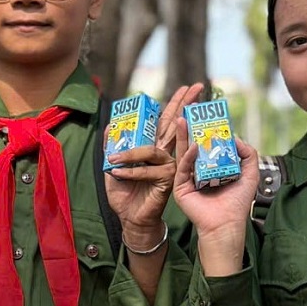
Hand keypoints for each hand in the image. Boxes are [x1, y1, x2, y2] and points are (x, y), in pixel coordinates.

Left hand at [103, 82, 204, 238]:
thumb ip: (113, 145)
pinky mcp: (167, 181)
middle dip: (183, 106)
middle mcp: (165, 154)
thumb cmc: (125, 192)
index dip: (177, 104)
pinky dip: (131, 172)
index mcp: (155, 147)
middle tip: (195, 88)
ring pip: (154, 150)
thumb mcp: (114, 166)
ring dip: (132, 152)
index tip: (187, 88)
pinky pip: (147, 171)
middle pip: (175, 126)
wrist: (130, 217)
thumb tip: (110, 125)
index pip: (166, 122)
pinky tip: (117, 173)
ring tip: (113, 158)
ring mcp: (168, 166)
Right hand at [169, 119, 256, 276]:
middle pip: (192, 144)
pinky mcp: (180, 188)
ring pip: (184, 153)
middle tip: (189, 109)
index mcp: (211, 167)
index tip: (205, 112)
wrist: (227, 224)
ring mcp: (187, 179)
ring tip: (182, 119)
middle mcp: (198, 171)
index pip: (207, 144)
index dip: (206, 128)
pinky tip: (194, 146)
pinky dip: (188, 157)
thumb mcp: (249, 173)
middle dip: (191, 127)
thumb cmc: (237, 203)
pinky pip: (183, 169)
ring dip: (183, 136)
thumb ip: (247, 154)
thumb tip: (236, 137)